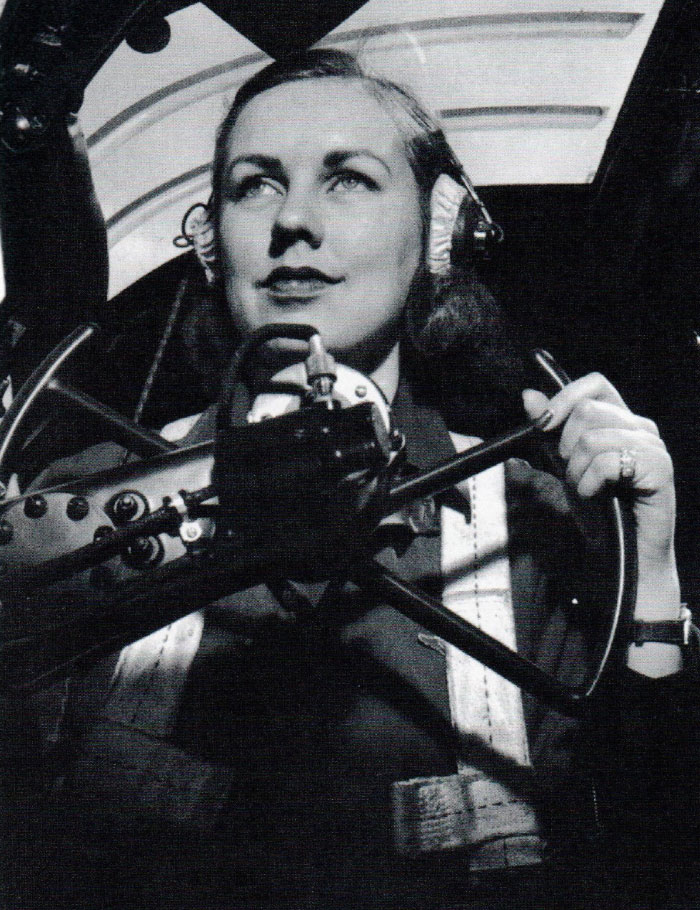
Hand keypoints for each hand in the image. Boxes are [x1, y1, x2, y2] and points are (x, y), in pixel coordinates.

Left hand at [522, 373, 674, 566]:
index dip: (564, 399)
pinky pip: (607, 462)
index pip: (594, 384)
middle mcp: (640, 427)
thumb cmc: (597, 507)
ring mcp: (653, 446)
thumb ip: (548, 431)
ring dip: (576, 470)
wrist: (618, 550)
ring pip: (592, 438)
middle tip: (573, 472)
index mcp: (620, 420)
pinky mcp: (659, 468)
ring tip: (587, 489)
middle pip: (587, 410)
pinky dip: (590, 484)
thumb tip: (529, 395)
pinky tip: (597, 497)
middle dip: (565, 446)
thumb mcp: (562, 464)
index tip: (542, 425)